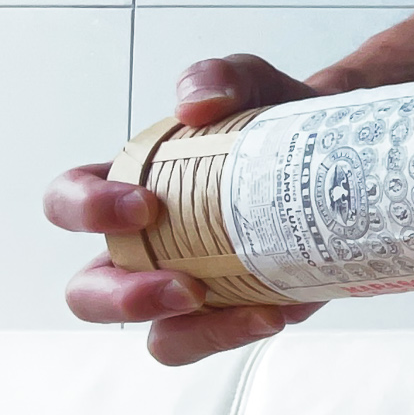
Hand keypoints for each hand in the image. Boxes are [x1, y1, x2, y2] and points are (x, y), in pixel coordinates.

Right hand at [45, 55, 324, 364]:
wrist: (344, 158)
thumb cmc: (275, 123)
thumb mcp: (253, 84)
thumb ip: (222, 77)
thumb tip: (197, 102)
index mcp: (127, 186)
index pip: (69, 201)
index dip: (87, 210)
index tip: (145, 207)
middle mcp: (149, 245)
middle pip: (90, 291)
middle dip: (123, 299)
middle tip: (186, 286)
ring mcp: (193, 283)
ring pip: (160, 336)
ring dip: (195, 333)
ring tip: (253, 312)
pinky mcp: (240, 308)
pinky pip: (221, 338)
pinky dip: (245, 331)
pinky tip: (282, 309)